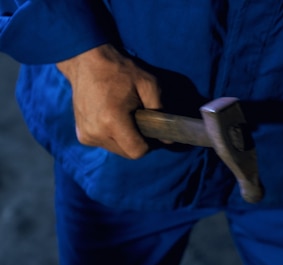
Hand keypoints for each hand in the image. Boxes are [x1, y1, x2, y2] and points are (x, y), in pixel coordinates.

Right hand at [56, 44, 162, 158]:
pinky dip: (113, 136)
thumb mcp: (149, 85)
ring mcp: (86, 135)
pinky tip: (113, 119)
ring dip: (125, 140)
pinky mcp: (82, 135)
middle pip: (127, 153)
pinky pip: (105, 144)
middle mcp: (96, 132)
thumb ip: (161, 111)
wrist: (86, 62)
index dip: (149, 144)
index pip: (137, 151)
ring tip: (126, 118)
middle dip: (138, 142)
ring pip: (117, 150)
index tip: (151, 131)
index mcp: (112, 121)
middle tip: (140, 122)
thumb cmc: (120, 71)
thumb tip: (169, 138)